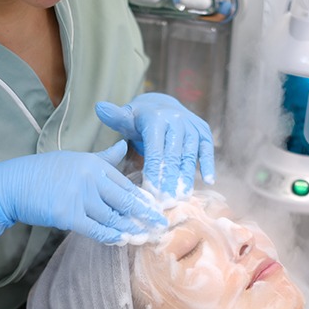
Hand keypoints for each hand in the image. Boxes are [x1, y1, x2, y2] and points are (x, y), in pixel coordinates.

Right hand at [0, 141, 165, 245]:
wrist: (14, 184)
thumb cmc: (47, 172)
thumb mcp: (78, 159)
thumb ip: (105, 157)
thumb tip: (124, 145)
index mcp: (95, 164)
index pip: (127, 184)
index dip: (145, 200)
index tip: (159, 211)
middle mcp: (90, 178)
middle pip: (125, 201)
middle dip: (146, 216)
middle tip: (162, 228)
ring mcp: (79, 196)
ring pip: (113, 217)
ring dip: (131, 230)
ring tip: (145, 238)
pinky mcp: (67, 214)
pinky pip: (95, 228)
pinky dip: (110, 236)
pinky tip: (121, 241)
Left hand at [95, 93, 214, 201]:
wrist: (162, 106)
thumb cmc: (139, 120)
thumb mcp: (125, 118)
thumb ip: (114, 117)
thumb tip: (99, 108)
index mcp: (156, 119)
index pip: (155, 150)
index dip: (154, 173)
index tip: (150, 193)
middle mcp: (177, 120)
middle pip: (173, 156)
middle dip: (169, 180)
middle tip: (165, 202)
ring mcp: (192, 126)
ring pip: (189, 156)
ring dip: (187, 178)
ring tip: (181, 197)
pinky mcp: (204, 132)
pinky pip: (207, 150)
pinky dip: (209, 165)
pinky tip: (209, 181)